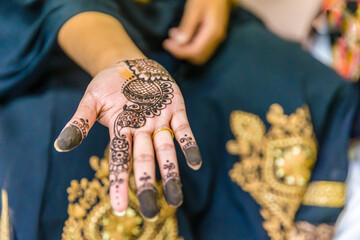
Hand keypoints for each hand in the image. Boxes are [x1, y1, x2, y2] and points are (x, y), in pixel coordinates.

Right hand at [54, 59, 201, 220]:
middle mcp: (141, 131)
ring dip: (171, 172)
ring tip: (176, 199)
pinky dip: (189, 145)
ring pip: (166, 150)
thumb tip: (60, 145)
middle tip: (151, 213)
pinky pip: (184, 130)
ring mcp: (159, 121)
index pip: (119, 160)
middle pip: (144, 160)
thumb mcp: (91, 100)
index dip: (119, 183)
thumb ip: (80, 122)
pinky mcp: (176, 110)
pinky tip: (195, 163)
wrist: (131, 64)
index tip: (119, 208)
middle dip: (147, 184)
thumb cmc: (109, 84)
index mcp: (120, 130)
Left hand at [163, 0, 231, 64]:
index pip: (194, 51)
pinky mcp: (215, 36)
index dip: (179, 51)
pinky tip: (183, 35)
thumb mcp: (194, 8)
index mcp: (213, 32)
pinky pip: (202, 48)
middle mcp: (217, 39)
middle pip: (197, 57)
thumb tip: (179, 43)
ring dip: (185, 49)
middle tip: (170, 40)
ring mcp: (217, 38)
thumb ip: (187, 26)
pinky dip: (190, 46)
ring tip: (175, 35)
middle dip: (182, 52)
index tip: (166, 43)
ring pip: (200, 55)